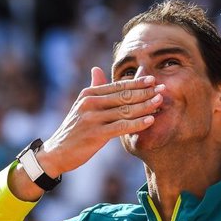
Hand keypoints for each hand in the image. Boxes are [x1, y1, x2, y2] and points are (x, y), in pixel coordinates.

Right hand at [39, 67, 164, 176]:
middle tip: (163, 89)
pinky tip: (150, 120)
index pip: (117, 86)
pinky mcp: (96, 135)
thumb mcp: (81, 106)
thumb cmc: (74, 130)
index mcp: (88, 94)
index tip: (153, 79)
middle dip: (145, 92)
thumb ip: (93, 88)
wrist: (57, 152)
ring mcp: (92, 119)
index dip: (136, 83)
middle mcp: (90, 103)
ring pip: (125, 111)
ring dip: (145, 106)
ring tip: (160, 102)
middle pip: (123, 96)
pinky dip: (137, 123)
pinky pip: (121, 127)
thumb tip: (97, 69)